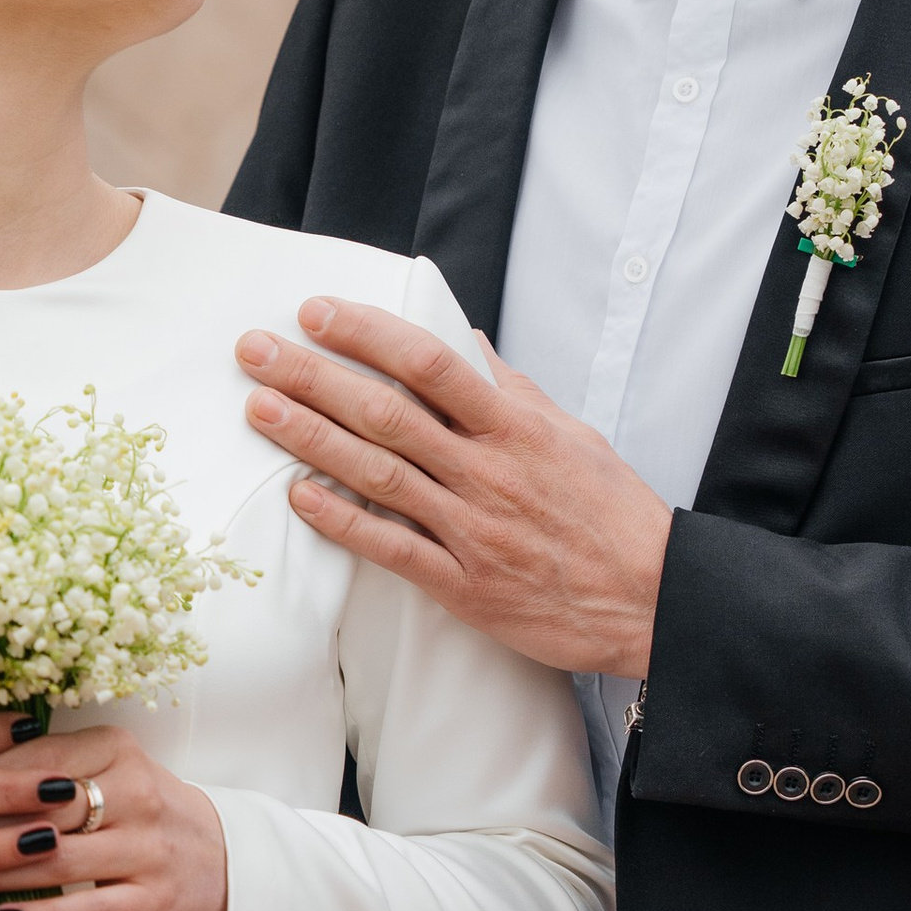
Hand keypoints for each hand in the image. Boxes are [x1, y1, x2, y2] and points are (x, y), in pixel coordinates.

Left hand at [237, 300, 671, 675]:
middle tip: (256, 350)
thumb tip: (463, 341)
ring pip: (378, 474)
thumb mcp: (570, 433)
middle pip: (386, 412)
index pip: (428, 363)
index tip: (317, 312)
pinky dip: (342, 521)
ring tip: (259, 408)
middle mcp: (487, 470)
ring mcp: (473, 528)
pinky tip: (299, 496)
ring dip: (311, 438)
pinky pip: (392, 548)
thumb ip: (511, 389)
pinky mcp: (464, 584)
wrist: (654, 599)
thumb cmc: (612, 513)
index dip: (367, 333)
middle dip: (313, 376)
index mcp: (514, 426)